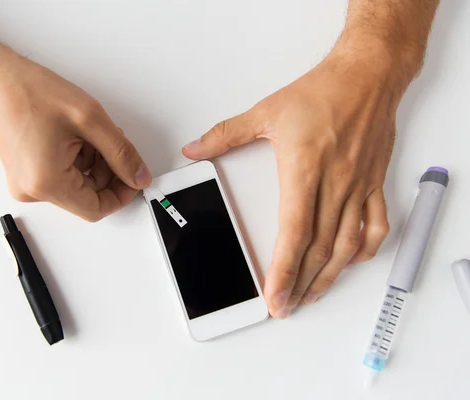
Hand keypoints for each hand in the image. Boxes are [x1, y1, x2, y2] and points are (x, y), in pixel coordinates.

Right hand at [0, 49, 150, 220]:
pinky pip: (63, 178)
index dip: (121, 195)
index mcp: (47, 183)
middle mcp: (32, 191)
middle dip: (108, 173)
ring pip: (78, 186)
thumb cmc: (30, 92)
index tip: (133, 178)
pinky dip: (78, 161)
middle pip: (87, 197)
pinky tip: (75, 137)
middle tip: (113, 144)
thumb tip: (138, 176)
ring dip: (93, 164)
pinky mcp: (26, 176)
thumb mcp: (90, 120)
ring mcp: (26, 185)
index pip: (96, 209)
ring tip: (89, 133)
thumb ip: (121, 153)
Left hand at [183, 44, 408, 317]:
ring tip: (312, 296)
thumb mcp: (266, 111)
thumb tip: (194, 149)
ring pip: (347, 245)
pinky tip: (353, 262)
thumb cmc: (322, 93)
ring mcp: (357, 187)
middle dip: (301, 284)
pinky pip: (376, 225)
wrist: (367, 75)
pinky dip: (366, 249)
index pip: (293, 233)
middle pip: (319, 248)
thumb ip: (226, 134)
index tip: (275, 295)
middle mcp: (334, 184)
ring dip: (330, 276)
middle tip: (286, 307)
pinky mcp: (373, 183)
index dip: (284, 270)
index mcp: (304, 171)